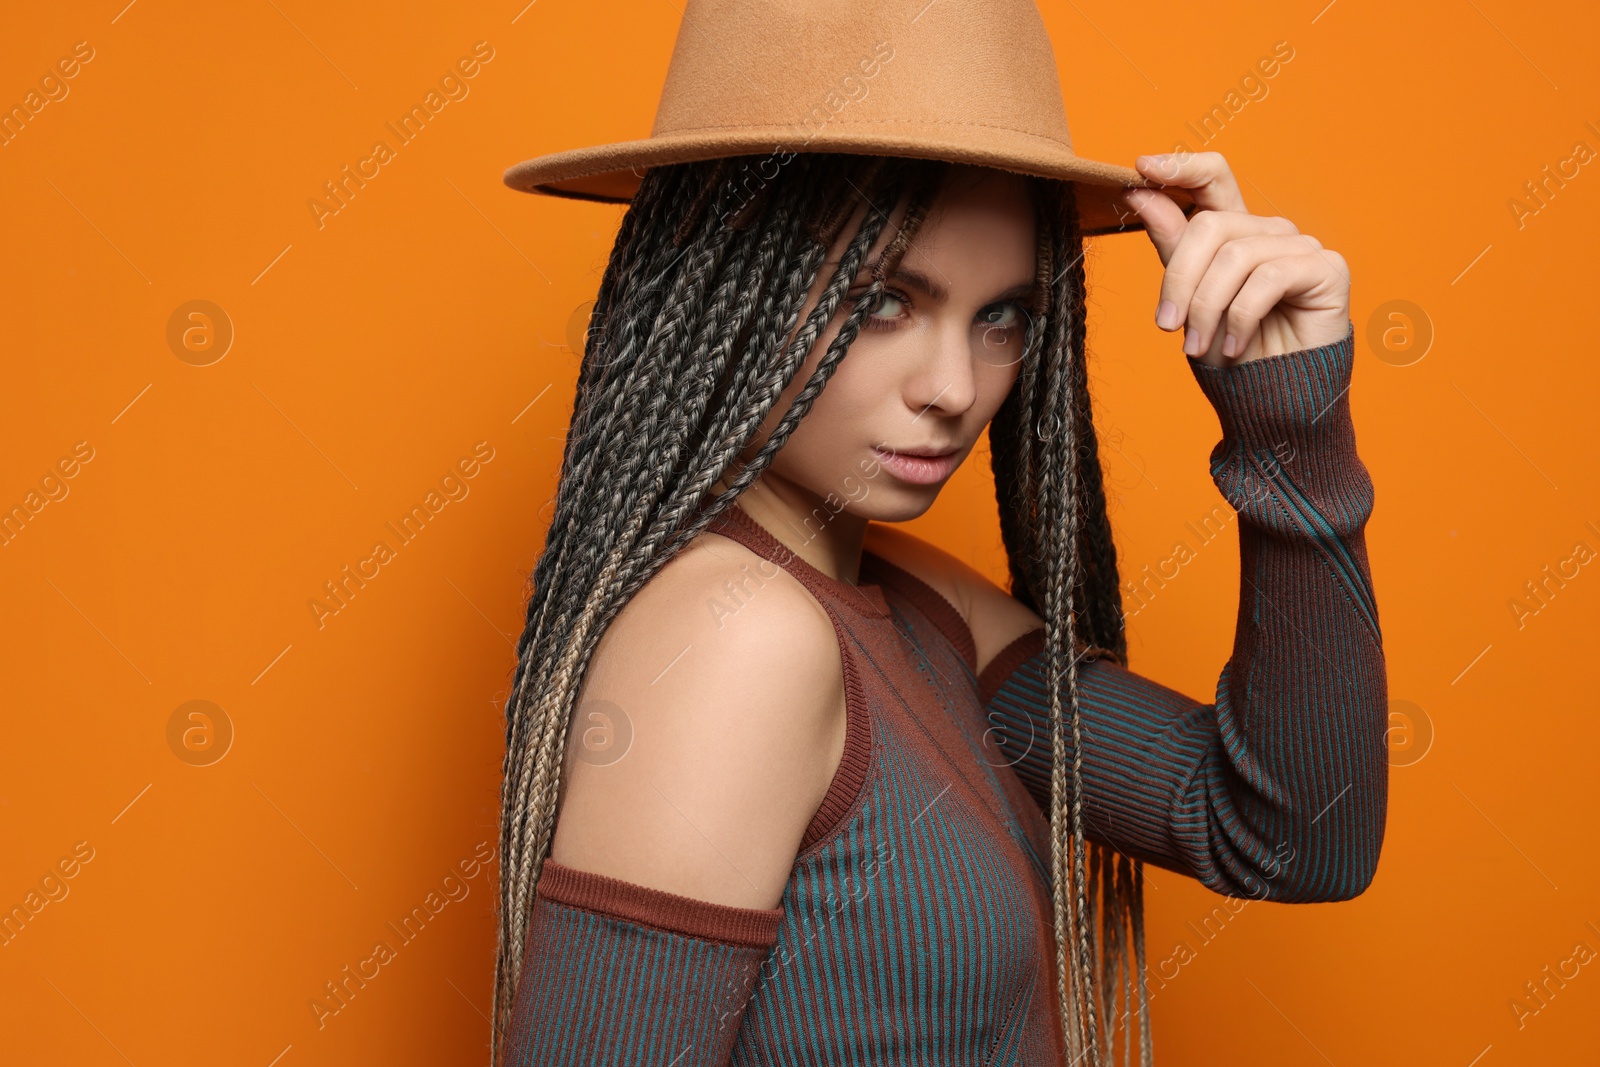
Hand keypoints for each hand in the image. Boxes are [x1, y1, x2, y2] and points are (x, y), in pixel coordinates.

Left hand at [1119, 151, 1350, 367]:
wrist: (1269, 403)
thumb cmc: (1228, 353)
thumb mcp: (1187, 299)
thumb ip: (1172, 245)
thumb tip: (1140, 191)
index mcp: (1234, 232)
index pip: (1212, 178)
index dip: (1180, 166)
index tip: (1141, 168)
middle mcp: (1268, 232)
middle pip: (1210, 225)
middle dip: (1179, 279)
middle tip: (1166, 326)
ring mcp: (1300, 247)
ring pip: (1235, 256)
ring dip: (1207, 308)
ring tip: (1199, 347)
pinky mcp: (1326, 269)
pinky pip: (1267, 278)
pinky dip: (1241, 318)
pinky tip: (1234, 346)